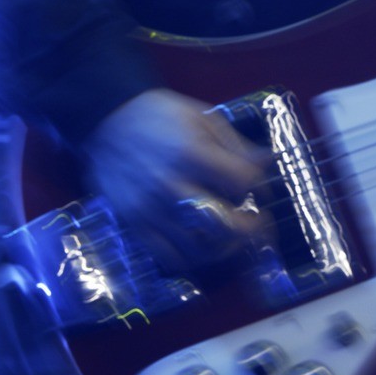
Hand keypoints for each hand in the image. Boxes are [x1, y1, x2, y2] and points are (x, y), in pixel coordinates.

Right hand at [83, 88, 271, 268]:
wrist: (107, 119)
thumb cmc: (160, 116)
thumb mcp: (203, 118)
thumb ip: (237, 145)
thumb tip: (267, 163)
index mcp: (192, 155)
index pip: (242, 182)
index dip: (260, 186)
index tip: (260, 186)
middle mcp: (172, 187)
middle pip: (226, 225)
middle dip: (252, 227)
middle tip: (258, 222)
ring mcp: (152, 210)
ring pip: (200, 248)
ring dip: (225, 246)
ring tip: (232, 236)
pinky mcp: (135, 224)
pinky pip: (169, 257)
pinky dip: (193, 258)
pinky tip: (202, 244)